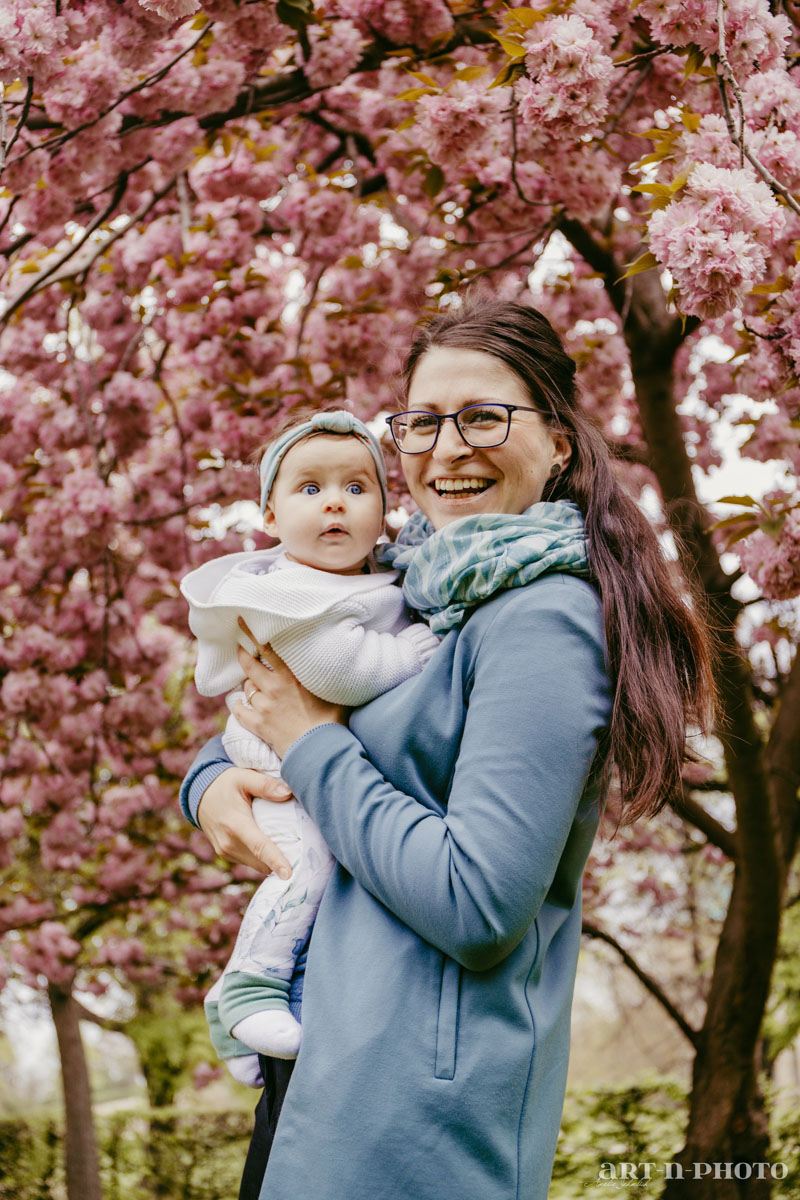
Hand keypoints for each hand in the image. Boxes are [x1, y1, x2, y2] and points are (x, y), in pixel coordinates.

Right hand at [197, 767, 294, 876]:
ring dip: (271, 861)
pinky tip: (271, 845)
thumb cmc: (224, 784)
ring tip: (289, 848)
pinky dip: (261, 858)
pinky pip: (249, 861)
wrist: (199, 795)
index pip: (260, 846)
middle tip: (302, 853)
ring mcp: (225, 851)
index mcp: (236, 824)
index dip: (276, 861)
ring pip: (256, 864)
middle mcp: (229, 843)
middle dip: (281, 861)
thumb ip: (266, 785)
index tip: (289, 874)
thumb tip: (288, 793)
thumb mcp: (244, 777)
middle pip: (262, 861)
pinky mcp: (225, 854)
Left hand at [233, 643, 348, 759]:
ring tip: (252, 685)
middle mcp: (274, 688)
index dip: (251, 634)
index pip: (267, 649)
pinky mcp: (260, 726)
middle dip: (243, 654)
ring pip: (246, 689)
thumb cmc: (332, 720)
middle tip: (240, 648)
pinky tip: (238, 705)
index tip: (241, 623)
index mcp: (291, 677)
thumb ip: (328, 676)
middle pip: (250, 666)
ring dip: (248, 685)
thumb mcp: (334, 691)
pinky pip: (240, 712)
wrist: (321, 750)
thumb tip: (340, 661)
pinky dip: (238, 707)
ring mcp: (265, 707)